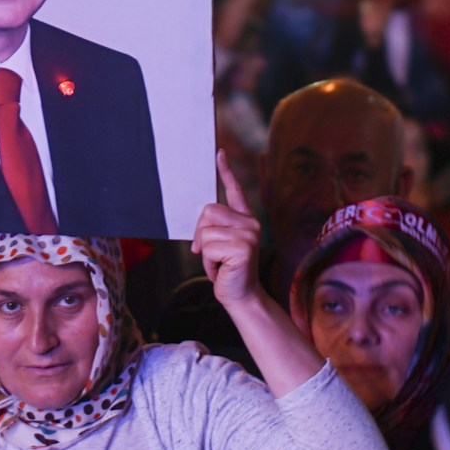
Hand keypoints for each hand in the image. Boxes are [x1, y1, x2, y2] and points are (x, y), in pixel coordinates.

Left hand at [193, 157, 264, 308]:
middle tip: (212, 254)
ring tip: (219, 264)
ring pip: (205, 231)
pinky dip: (207, 263)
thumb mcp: (220, 245)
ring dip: (204, 253)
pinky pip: (207, 247)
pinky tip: (221, 270)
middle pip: (208, 211)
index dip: (226, 171)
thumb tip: (199, 230)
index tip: (219, 153)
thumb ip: (214, 230)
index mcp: (245, 219)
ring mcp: (249, 234)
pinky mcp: (242, 248)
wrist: (241, 296)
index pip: (235, 190)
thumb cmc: (228, 271)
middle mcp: (250, 223)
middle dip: (200, 235)